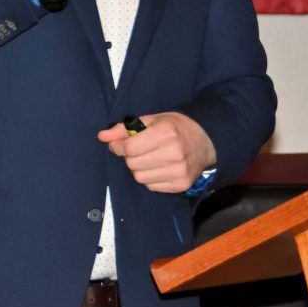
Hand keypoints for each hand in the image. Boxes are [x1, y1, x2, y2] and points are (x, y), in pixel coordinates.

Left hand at [97, 112, 216, 192]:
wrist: (206, 140)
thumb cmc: (175, 127)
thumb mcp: (151, 120)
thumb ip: (124, 128)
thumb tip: (102, 136)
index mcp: (166, 132)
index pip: (130, 148)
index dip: (119, 146)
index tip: (119, 144)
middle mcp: (174, 153)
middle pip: (133, 164)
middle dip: (130, 157)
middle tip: (139, 150)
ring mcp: (179, 171)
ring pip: (140, 177)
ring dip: (139, 169)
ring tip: (150, 158)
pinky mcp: (181, 185)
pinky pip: (151, 186)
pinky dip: (150, 178)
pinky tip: (159, 167)